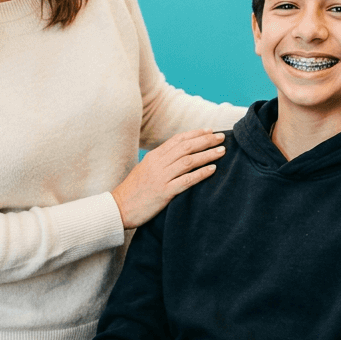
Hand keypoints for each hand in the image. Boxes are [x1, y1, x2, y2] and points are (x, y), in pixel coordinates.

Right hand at [111, 129, 225, 228]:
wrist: (118, 208)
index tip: (210, 130)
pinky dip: (201, 174)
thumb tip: (178, 154)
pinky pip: (186, 180)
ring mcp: (161, 177)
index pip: (178, 140)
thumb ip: (161, 161)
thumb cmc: (133, 190)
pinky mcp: (164, 192)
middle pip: (186, 147)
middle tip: (222, 137)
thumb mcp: (145, 169)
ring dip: (207, 154)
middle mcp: (158, 164)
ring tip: (222, 151)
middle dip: (206, 141)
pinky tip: (213, 169)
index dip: (195, 134)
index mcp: (154, 156)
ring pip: (188, 161)